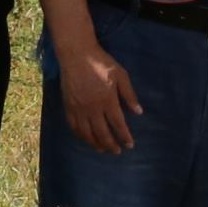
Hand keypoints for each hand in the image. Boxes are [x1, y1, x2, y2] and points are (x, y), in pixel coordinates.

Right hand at [57, 39, 143, 155]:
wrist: (77, 55)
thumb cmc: (102, 63)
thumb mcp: (121, 75)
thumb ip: (129, 94)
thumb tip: (138, 112)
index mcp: (107, 100)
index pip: (118, 124)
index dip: (124, 136)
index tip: (129, 145)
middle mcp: (92, 108)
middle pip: (102, 133)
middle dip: (110, 144)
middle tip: (117, 151)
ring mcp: (79, 108)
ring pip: (87, 133)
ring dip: (95, 144)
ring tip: (103, 150)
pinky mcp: (68, 107)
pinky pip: (74, 126)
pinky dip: (80, 136)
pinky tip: (86, 139)